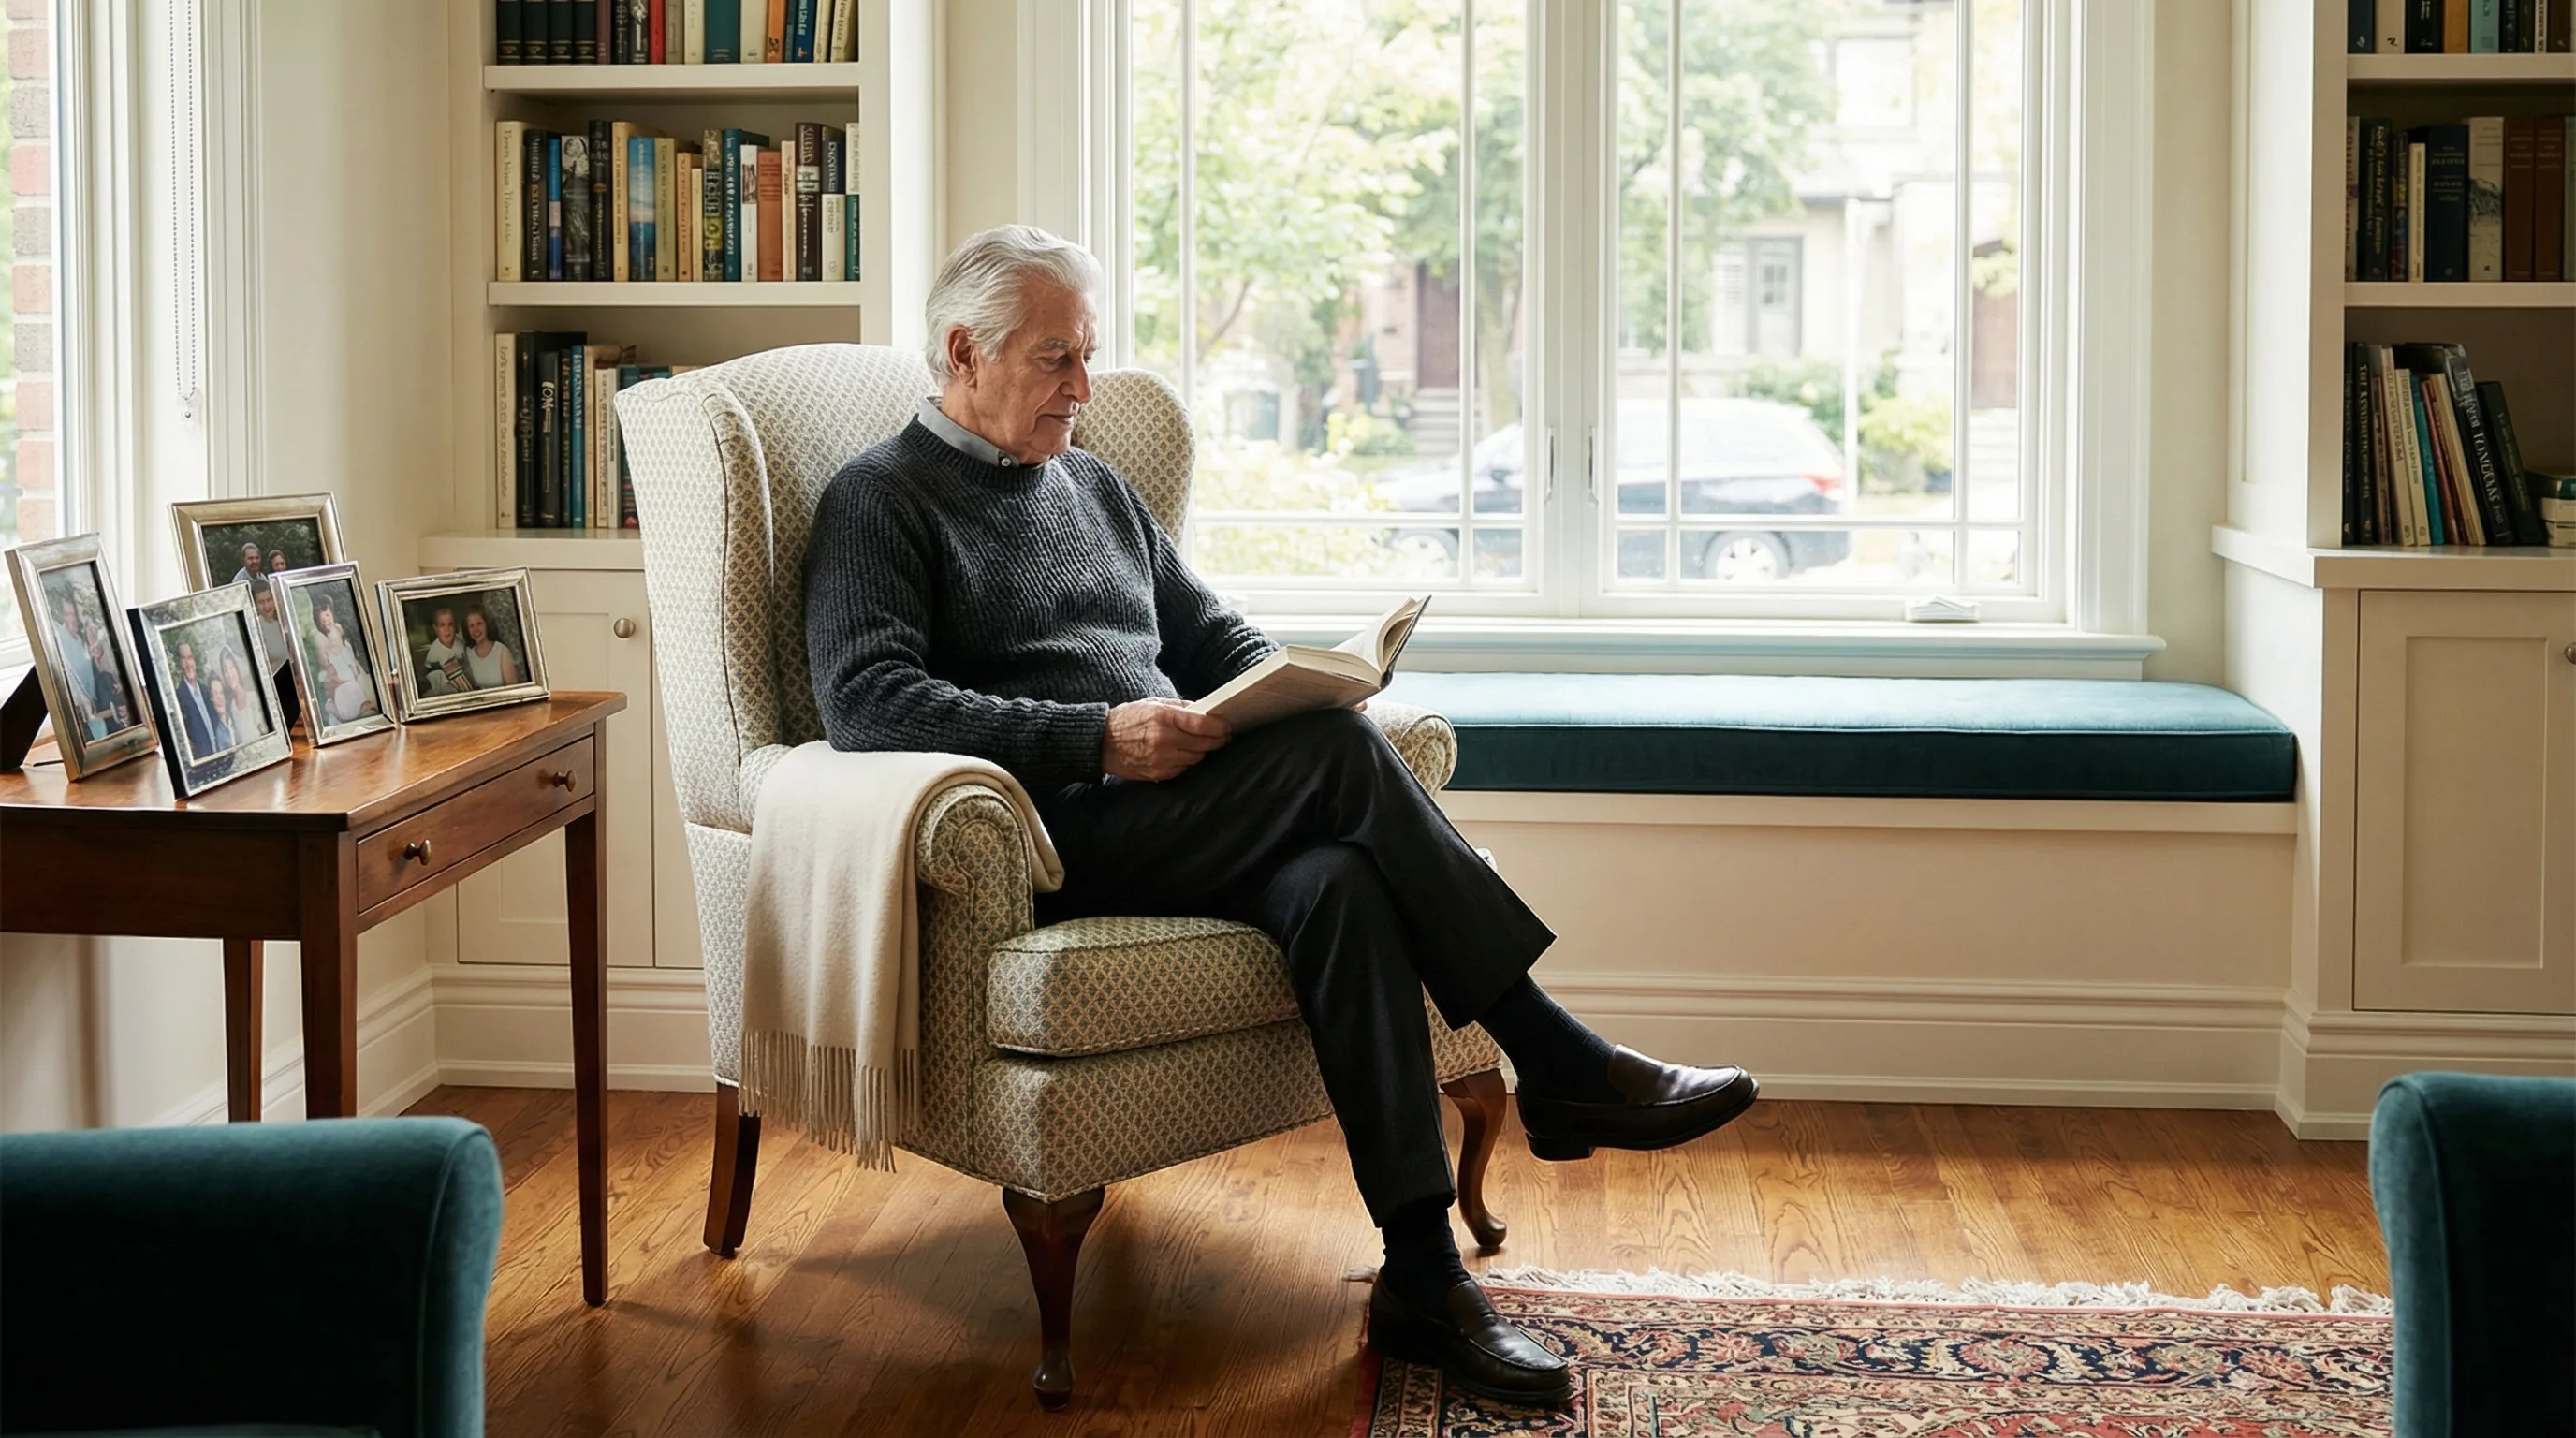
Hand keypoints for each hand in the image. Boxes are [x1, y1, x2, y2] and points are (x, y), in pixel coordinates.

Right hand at [1101, 697, 1229, 781]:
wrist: (1100, 743)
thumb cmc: (1126, 720)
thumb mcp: (1152, 703)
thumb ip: (1180, 707)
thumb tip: (1204, 710)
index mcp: (1162, 717)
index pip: (1202, 724)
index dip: (1220, 726)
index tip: (1227, 725)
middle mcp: (1164, 740)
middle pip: (1204, 743)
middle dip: (1217, 739)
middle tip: (1223, 735)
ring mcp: (1161, 759)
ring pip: (1197, 757)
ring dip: (1202, 750)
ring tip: (1201, 742)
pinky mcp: (1159, 773)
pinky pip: (1184, 768)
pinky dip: (1188, 761)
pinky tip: (1183, 753)